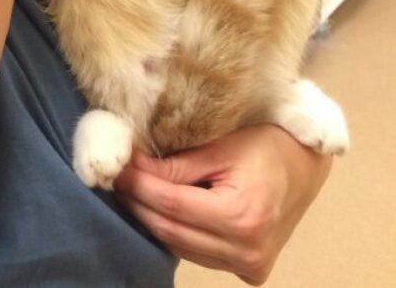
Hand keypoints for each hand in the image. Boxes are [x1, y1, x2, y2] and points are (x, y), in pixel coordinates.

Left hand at [114, 125, 332, 284]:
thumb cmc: (265, 147)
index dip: (138, 186)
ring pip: (179, 247)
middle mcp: (246, 251)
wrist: (303, 168)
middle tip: (115, 177)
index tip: (116, 167)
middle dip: (138, 203)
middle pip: (171, 230)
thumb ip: (177, 165)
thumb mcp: (221, 147)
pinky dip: (174, 232)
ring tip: (131, 191)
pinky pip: (197, 254)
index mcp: (242, 217)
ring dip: (151, 220)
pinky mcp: (247, 271)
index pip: (171, 205)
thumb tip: (131, 166)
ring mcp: (248, 266)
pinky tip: (158, 210)